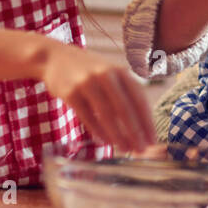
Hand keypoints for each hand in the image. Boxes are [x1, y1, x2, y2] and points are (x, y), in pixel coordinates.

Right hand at [40, 43, 155, 152]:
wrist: (55, 58)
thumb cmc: (89, 71)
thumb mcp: (110, 74)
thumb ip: (125, 94)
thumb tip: (141, 127)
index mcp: (121, 71)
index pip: (139, 99)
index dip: (147, 121)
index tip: (152, 140)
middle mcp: (106, 75)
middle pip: (125, 108)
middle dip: (135, 132)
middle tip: (141, 150)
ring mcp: (87, 82)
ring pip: (106, 114)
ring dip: (118, 135)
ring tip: (125, 149)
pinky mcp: (70, 92)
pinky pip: (87, 116)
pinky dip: (98, 130)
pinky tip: (105, 141)